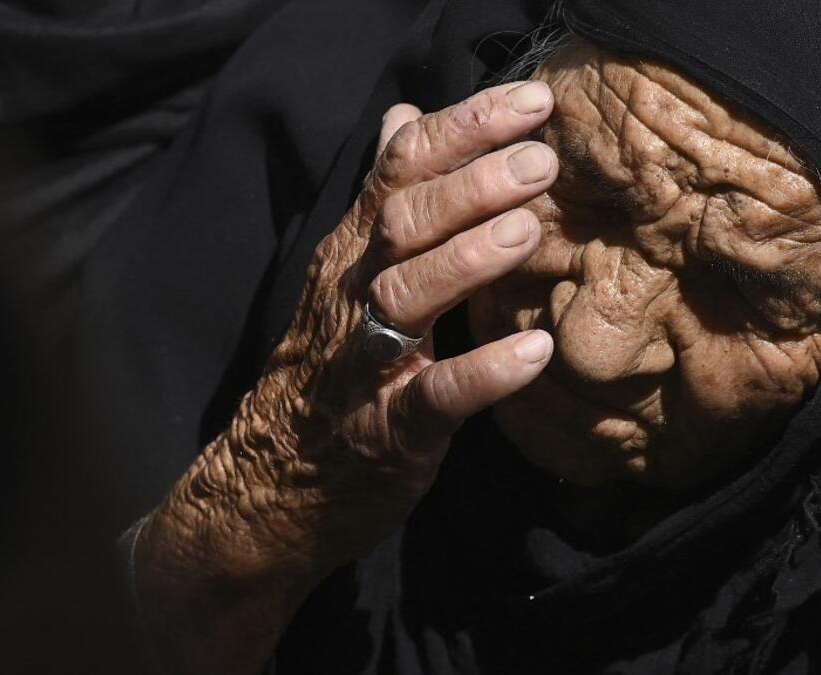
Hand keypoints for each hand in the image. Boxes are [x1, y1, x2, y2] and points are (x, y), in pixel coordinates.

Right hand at [146, 80, 558, 587]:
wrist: (279, 477)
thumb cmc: (336, 361)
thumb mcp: (352, 268)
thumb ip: (385, 193)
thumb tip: (405, 112)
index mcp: (353, 250)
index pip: (399, 169)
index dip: (462, 128)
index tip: (531, 101)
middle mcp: (352, 294)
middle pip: (399, 223)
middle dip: (469, 185)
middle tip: (540, 160)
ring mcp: (366, 362)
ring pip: (403, 298)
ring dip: (465, 260)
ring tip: (527, 231)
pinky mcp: (388, 429)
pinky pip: (432, 397)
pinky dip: (481, 372)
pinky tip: (533, 352)